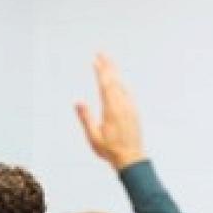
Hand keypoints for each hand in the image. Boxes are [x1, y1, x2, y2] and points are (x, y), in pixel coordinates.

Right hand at [76, 54, 145, 170]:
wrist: (131, 157)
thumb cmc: (110, 149)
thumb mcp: (93, 136)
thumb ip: (86, 118)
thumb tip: (78, 102)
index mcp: (112, 109)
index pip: (106, 85)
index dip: (100, 71)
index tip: (96, 60)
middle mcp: (123, 105)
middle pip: (115, 81)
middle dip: (108, 66)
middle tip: (101, 54)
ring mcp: (130, 107)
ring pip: (122, 85)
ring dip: (115, 73)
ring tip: (108, 65)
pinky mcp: (134, 111)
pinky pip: (127, 92)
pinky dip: (120, 84)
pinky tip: (118, 83)